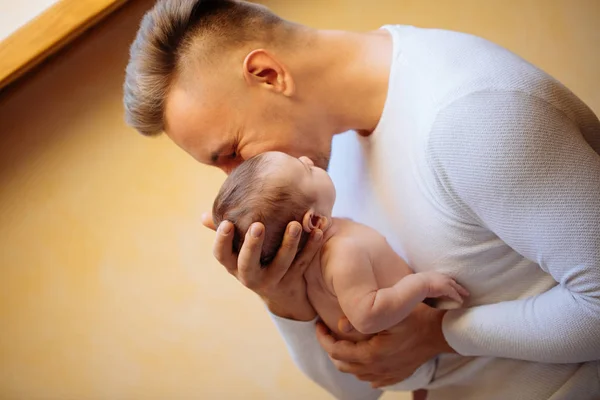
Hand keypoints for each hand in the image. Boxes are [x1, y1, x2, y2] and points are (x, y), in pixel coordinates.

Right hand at [202, 213, 321, 320]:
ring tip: (295, 224)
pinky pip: (302, 263)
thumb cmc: (255, 260)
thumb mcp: (237, 251)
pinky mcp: (293, 280)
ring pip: (280, 264)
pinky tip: (317, 231)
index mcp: (233, 265)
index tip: (226, 223)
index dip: (222, 241)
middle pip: (248, 263)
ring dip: (288, 244)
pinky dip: (311, 248)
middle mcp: (250, 275)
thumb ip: (225, 232)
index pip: (221, 255)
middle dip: (252, 245)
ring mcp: (273, 280)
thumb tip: (203, 216)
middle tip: (258, 225)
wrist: (281, 293)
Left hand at [315, 303, 454, 387]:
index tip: (318, 325)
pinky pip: (372, 379)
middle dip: (331, 348)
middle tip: (327, 332)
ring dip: (346, 359)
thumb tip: (340, 324)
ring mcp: (387, 374)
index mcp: (372, 354)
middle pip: (343, 364)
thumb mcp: (390, 314)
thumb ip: (363, 319)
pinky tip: (364, 358)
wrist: (440, 332)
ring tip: (342, 342)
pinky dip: (363, 369)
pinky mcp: (397, 375)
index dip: (323, 339)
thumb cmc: (416, 318)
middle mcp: (377, 369)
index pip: (336, 352)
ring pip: (356, 373)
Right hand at [418, 271, 468, 302]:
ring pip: (455, 286)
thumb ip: (422, 285)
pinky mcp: (446, 288)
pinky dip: (458, 297)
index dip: (448, 281)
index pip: (443, 278)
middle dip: (457, 285)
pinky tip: (461, 301)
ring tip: (466, 294)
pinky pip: (454, 294)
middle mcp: (440, 276)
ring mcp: (444, 282)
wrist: (417, 284)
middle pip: (452, 281)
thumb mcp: (419, 282)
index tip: (451, 284)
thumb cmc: (415, 284)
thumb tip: (419, 288)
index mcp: (433, 274)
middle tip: (462, 289)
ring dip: (461, 290)